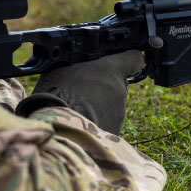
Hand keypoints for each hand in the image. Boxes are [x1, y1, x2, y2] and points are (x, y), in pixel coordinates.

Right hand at [16, 50, 144, 133]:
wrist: (57, 127)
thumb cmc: (56, 93)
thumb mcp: (62, 68)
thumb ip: (79, 65)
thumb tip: (78, 66)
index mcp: (110, 69)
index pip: (134, 59)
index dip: (128, 61)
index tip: (122, 65)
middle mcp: (120, 90)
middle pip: (117, 85)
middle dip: (103, 88)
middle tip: (81, 92)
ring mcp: (119, 113)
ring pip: (111, 106)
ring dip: (98, 106)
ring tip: (76, 109)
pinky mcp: (114, 131)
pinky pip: (106, 123)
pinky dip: (95, 123)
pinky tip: (79, 123)